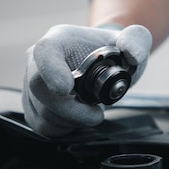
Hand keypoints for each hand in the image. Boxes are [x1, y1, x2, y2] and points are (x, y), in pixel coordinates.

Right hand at [22, 24, 151, 136]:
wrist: (107, 63)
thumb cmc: (115, 51)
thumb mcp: (134, 41)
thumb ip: (136, 40)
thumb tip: (131, 54)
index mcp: (60, 40)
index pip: (45, 51)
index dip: (51, 72)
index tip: (67, 89)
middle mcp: (39, 60)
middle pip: (39, 88)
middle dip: (71, 109)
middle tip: (97, 113)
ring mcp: (32, 84)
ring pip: (41, 112)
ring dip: (71, 121)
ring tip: (91, 111)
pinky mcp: (34, 105)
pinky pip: (41, 125)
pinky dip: (63, 129)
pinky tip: (79, 119)